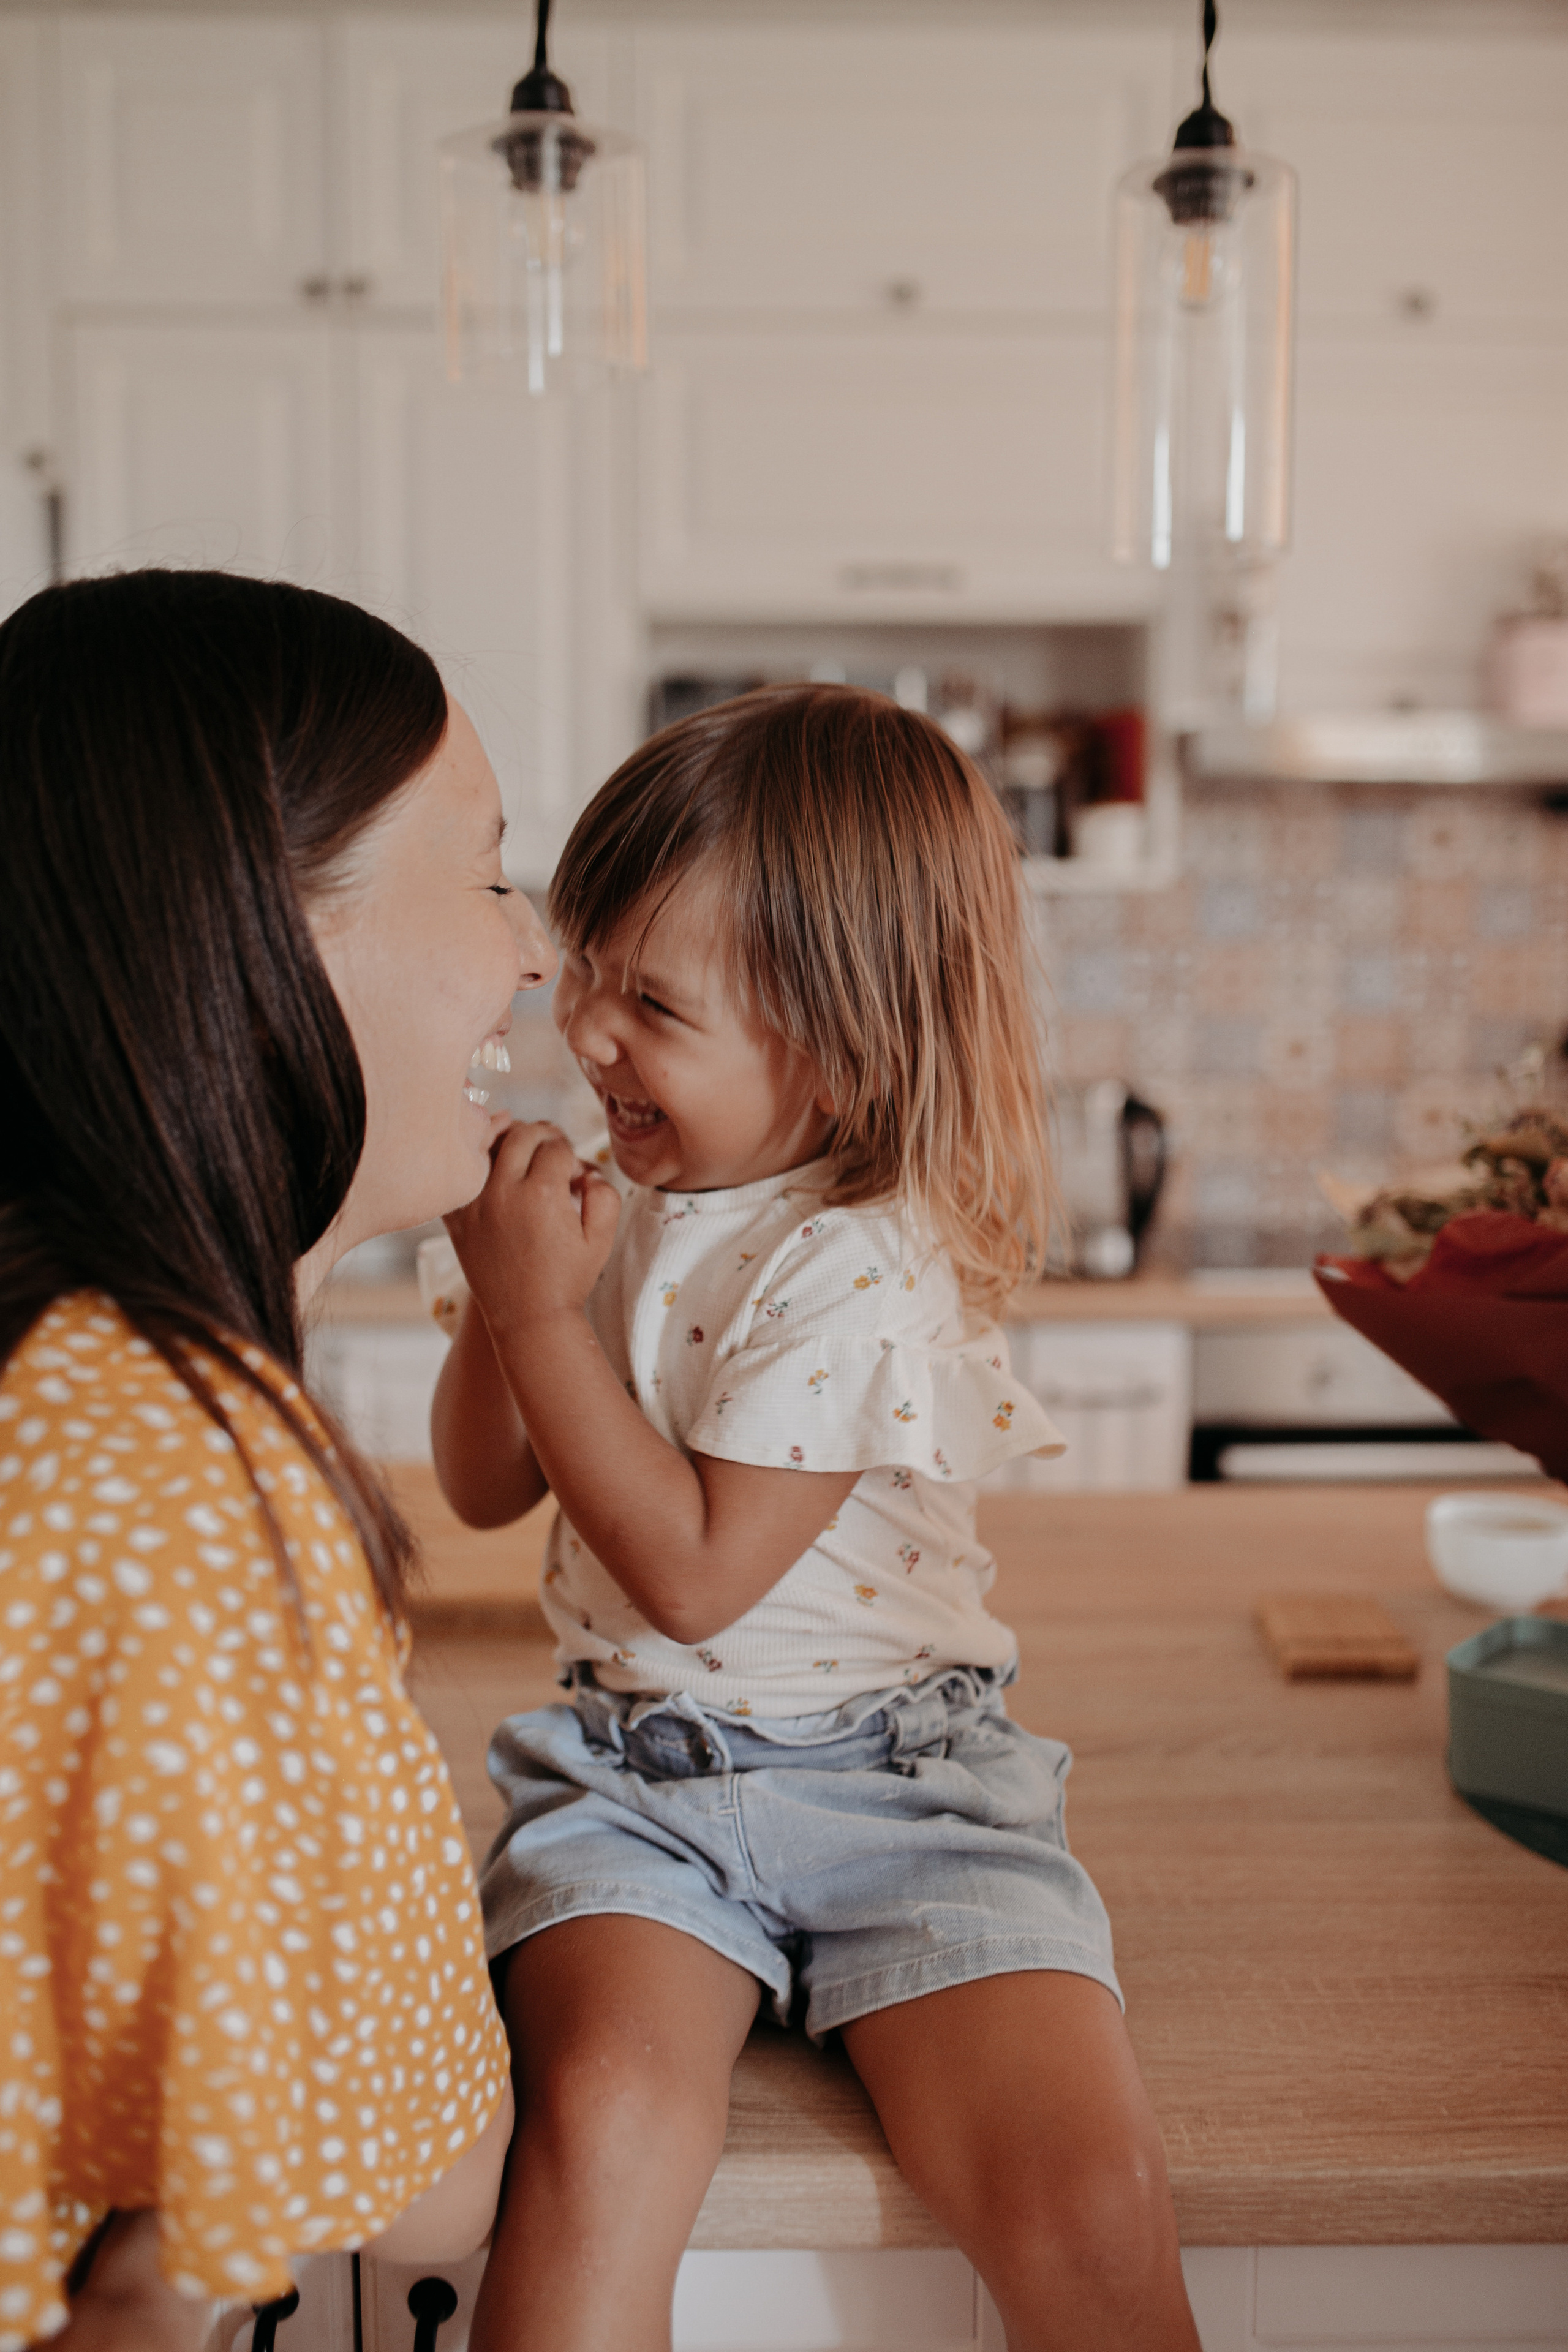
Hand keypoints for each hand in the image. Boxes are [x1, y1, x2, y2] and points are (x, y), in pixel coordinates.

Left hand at [444, 1122, 619, 1332]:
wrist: (529, 1319)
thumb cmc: (569, 1279)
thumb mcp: (602, 1239)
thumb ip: (605, 1194)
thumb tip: (586, 1171)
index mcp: (541, 1194)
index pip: (557, 1146)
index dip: (572, 1156)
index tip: (574, 1177)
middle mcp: (503, 1193)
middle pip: (522, 1134)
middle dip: (544, 1136)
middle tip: (553, 1151)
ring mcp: (475, 1205)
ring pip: (486, 1144)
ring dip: (507, 1138)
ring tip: (522, 1146)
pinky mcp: (457, 1219)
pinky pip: (459, 1176)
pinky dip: (471, 1164)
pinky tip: (488, 1164)